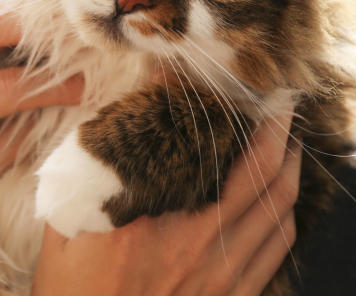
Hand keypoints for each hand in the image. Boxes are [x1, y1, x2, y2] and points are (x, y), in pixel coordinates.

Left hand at [0, 0, 83, 197]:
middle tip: (78, 38)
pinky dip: (0, 2)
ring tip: (58, 22)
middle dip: (40, 29)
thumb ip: (18, 137)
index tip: (87, 85)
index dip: (52, 85)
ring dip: (20, 8)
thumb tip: (69, 105)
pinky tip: (28, 13)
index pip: (4, 87)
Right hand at [32, 105, 300, 295]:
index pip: (198, 149)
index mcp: (150, 222)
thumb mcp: (64, 227)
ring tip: (288, 142)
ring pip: (281, 213)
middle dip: (279, 131)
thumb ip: (87, 175)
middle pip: (262, 177)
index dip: (215, 109)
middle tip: (283, 101)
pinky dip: (286, 216)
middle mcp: (196, 247)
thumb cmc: (74, 294)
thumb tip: (108, 127)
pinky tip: (280, 201)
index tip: (223, 80)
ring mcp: (220, 279)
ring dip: (290, 170)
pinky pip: (277, 252)